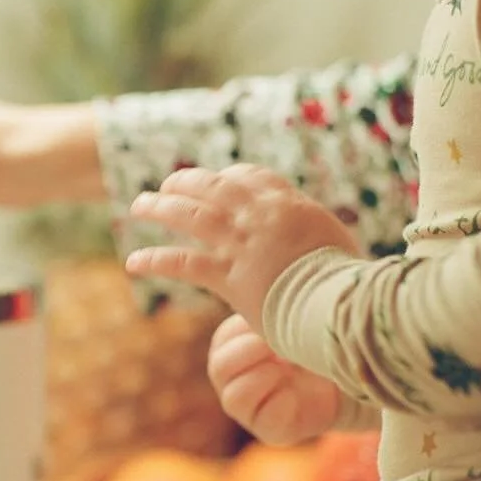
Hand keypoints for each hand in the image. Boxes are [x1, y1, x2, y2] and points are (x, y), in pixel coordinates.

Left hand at [125, 163, 358, 326]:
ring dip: (161, 207)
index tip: (214, 180)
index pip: (252, 178)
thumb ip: (312, 235)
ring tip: (139, 205)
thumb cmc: (347, 282)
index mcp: (290, 205)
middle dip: (186, 182)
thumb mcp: (335, 243)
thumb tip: (307, 242)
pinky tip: (134, 261)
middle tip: (167, 185)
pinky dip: (156, 260)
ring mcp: (242, 244)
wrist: (341, 303)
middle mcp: (261, 217)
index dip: (228, 177)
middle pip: (214, 187)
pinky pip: (183, 263)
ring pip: (191, 216)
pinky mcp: (228, 276)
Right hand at [206, 313, 343, 444]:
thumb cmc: (320, 341)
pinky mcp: (271, 430)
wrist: (352, 375)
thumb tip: (249, 283)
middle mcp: (237, 379)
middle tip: (275, 345)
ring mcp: (251, 408)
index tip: (271, 323)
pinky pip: (263, 423)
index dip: (244, 330)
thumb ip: (272, 307)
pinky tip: (295, 394)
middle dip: (248, 352)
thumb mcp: (295, 318)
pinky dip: (279, 405)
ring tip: (285, 369)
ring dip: (261, 378)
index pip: (223, 339)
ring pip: (233, 398)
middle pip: (219, 368)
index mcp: (237, 349)